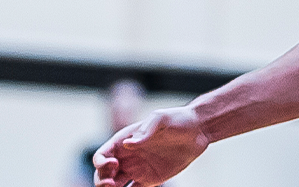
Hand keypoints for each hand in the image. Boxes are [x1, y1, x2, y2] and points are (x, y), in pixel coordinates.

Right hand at [93, 107, 209, 186]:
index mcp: (124, 140)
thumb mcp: (161, 119)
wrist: (198, 130)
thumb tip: (128, 144)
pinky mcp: (150, 180)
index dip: (101, 163)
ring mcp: (137, 170)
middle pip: (103, 173)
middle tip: (111, 185)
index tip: (114, 165)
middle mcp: (127, 157)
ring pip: (115, 185)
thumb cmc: (177, 119)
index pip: (102, 155)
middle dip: (101, 180)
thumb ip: (145, 131)